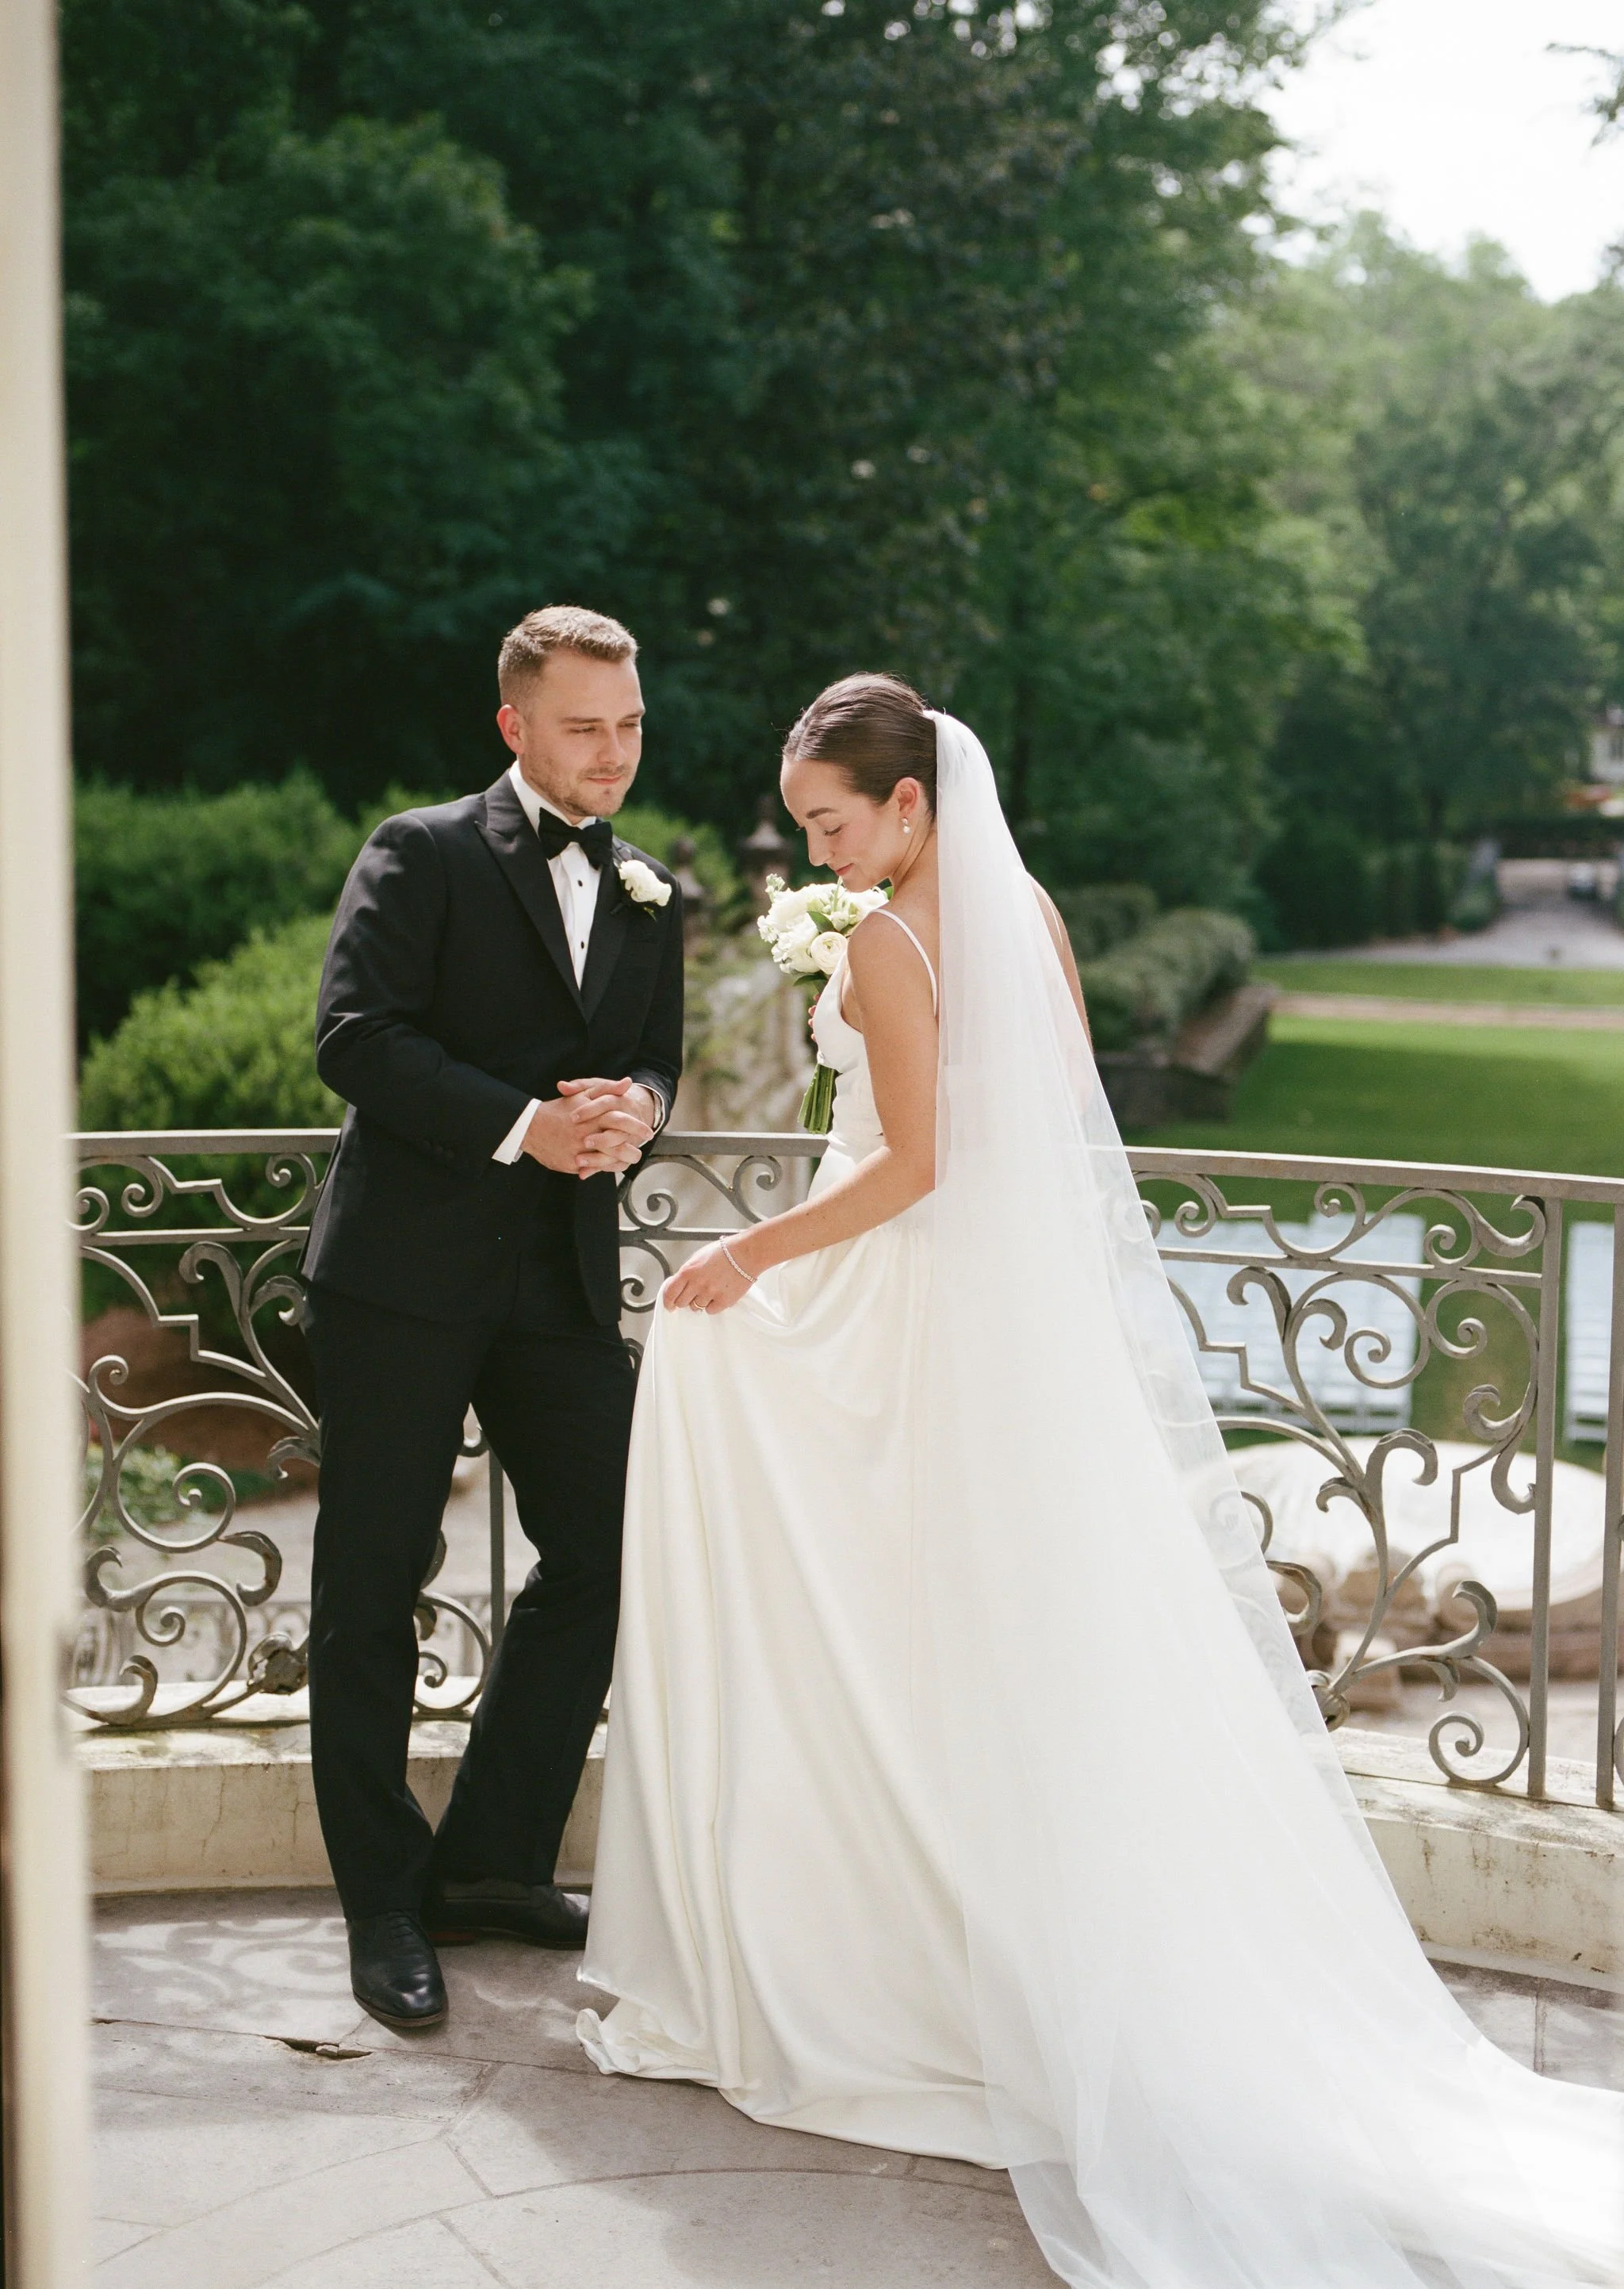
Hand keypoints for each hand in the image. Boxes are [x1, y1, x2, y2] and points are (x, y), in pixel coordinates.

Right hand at [520, 1079, 652, 1178]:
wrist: (531, 1126)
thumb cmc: (560, 1109)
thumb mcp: (583, 1094)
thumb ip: (607, 1088)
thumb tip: (628, 1083)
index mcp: (591, 1116)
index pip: (620, 1120)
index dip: (636, 1126)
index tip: (648, 1130)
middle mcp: (587, 1134)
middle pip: (617, 1141)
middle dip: (633, 1146)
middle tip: (643, 1148)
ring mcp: (579, 1150)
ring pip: (608, 1158)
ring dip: (624, 1159)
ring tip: (633, 1157)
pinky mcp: (572, 1163)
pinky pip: (594, 1168)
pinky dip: (606, 1167)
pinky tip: (615, 1165)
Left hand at [662, 1238, 754, 1313]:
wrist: (746, 1254)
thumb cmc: (724, 1253)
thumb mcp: (698, 1257)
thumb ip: (687, 1272)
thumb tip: (678, 1284)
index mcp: (688, 1271)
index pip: (670, 1292)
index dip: (668, 1301)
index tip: (670, 1305)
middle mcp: (697, 1283)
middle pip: (682, 1302)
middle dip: (685, 1300)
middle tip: (693, 1294)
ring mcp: (710, 1293)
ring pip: (696, 1307)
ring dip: (701, 1301)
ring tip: (711, 1289)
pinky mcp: (723, 1301)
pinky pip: (710, 1310)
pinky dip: (713, 1305)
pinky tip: (718, 1294)